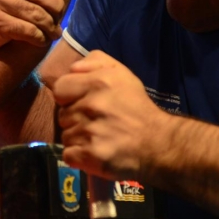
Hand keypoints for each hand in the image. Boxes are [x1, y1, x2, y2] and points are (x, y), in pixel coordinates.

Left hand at [52, 50, 165, 180]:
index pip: (60, 88)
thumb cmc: (136, 106)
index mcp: (99, 82)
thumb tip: (72, 68)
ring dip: (78, 138)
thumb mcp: (121, 73)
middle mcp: (92, 105)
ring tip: (99, 137)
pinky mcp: (91, 155)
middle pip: (62, 114)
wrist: (158, 143)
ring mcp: (90, 131)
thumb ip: (95, 61)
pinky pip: (68, 155)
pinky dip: (79, 156)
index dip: (68, 97)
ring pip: (65, 136)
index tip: (81, 103)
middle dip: (76, 118)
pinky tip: (95, 151)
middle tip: (97, 122)